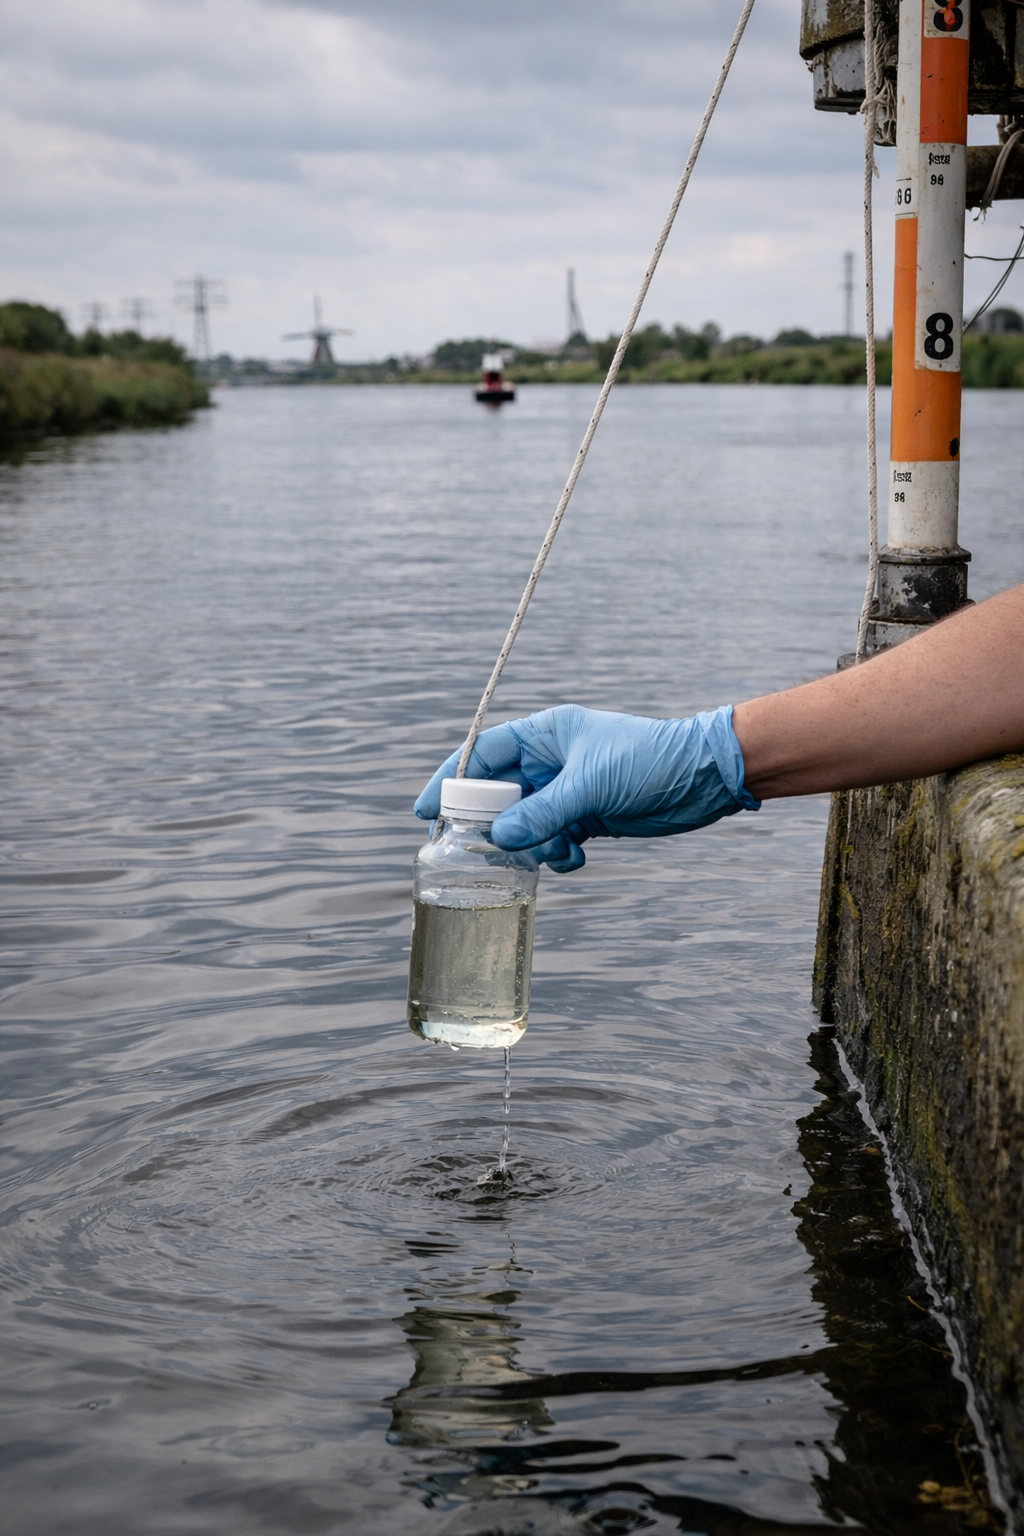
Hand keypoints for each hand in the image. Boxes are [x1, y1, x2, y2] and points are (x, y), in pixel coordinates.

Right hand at [414, 704, 758, 871]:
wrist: (703, 777)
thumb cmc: (649, 760)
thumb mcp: (591, 785)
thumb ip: (542, 812)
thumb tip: (499, 838)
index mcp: (545, 734)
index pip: (482, 754)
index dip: (450, 780)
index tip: (425, 810)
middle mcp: (550, 761)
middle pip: (498, 795)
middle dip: (491, 825)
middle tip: (481, 852)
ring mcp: (567, 790)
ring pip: (524, 824)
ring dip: (530, 845)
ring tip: (552, 852)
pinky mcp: (585, 817)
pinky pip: (551, 840)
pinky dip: (556, 855)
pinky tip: (575, 858)